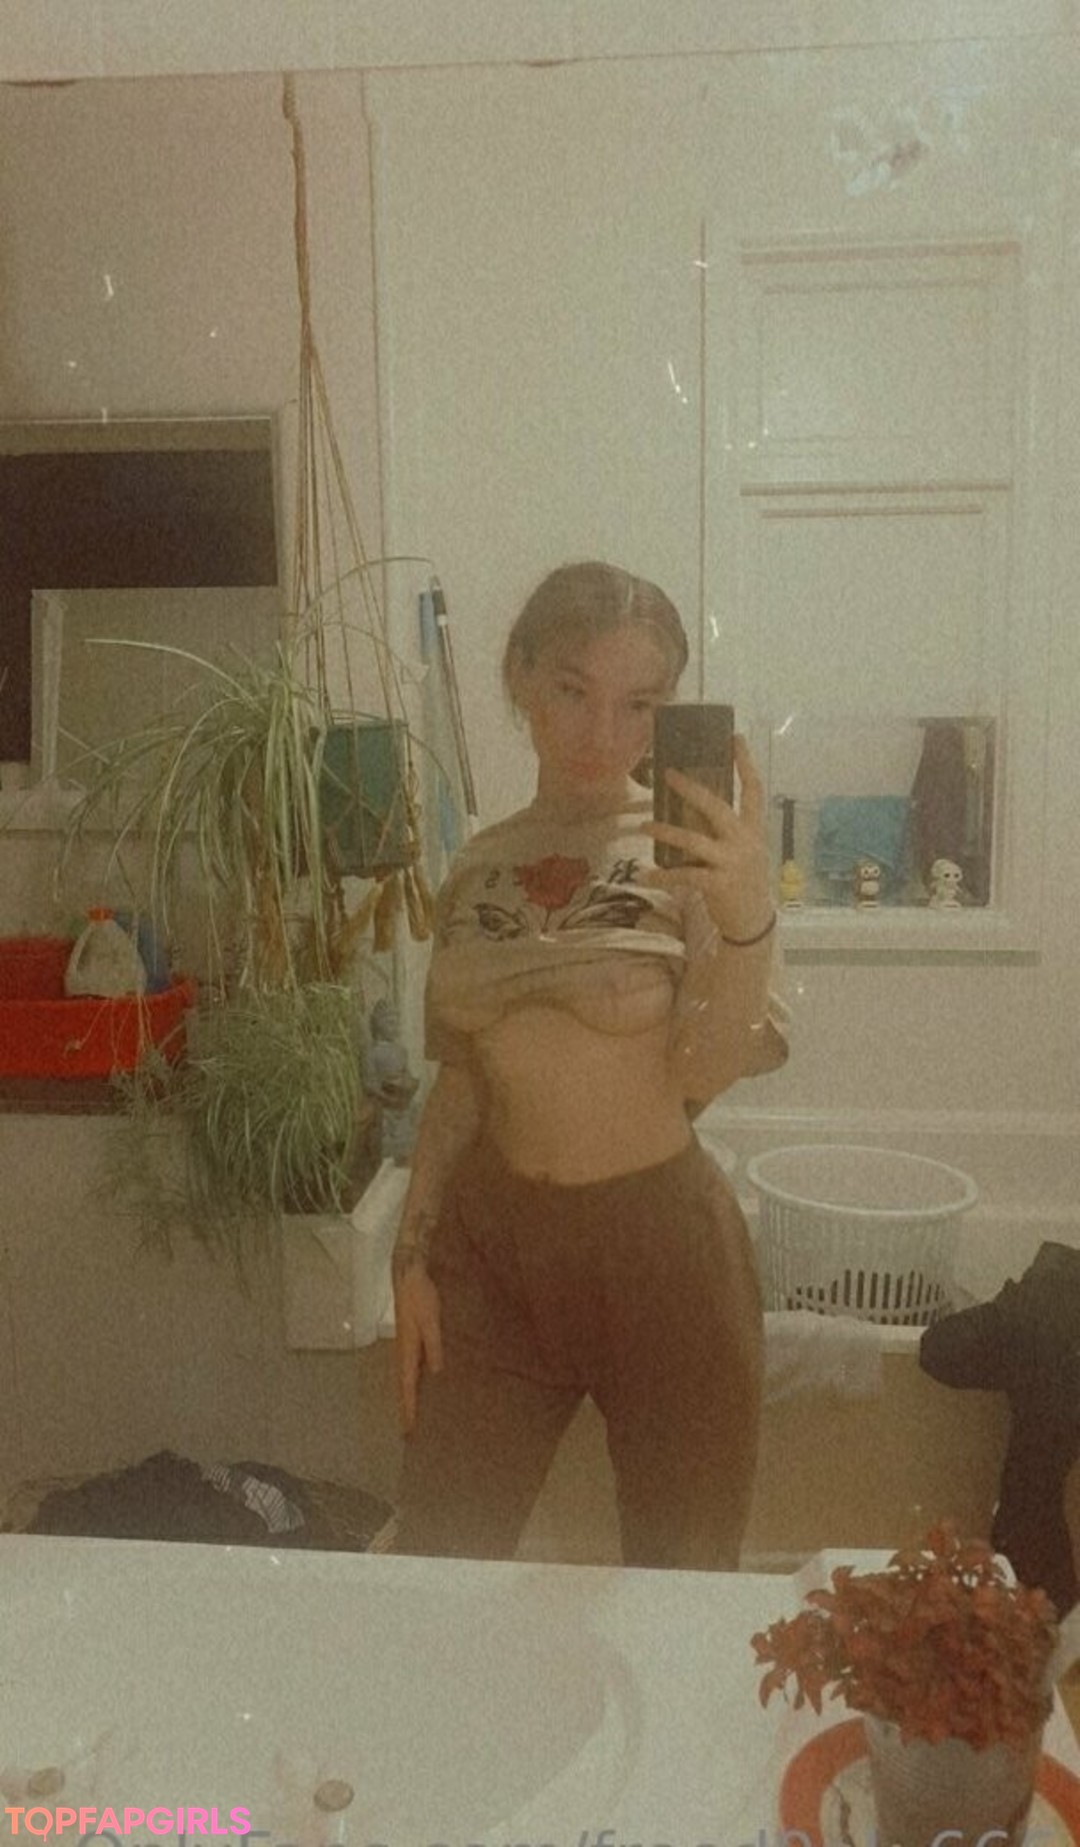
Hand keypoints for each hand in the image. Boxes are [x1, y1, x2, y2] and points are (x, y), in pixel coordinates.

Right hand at [393, 1257, 442, 1434]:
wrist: (409, 1273)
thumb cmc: (420, 1296)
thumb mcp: (431, 1320)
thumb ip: (434, 1346)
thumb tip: (438, 1373)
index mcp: (406, 1351)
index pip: (407, 1387)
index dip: (409, 1409)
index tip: (408, 1430)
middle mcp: (403, 1352)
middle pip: (404, 1387)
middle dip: (406, 1409)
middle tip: (408, 1432)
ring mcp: (406, 1345)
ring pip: (407, 1378)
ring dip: (410, 1396)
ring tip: (414, 1415)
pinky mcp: (412, 1338)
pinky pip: (412, 1366)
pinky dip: (415, 1380)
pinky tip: (425, 1383)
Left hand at [645, 735, 773, 941]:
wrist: (753, 923)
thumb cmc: (743, 882)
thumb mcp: (744, 852)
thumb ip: (727, 831)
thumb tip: (696, 806)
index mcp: (753, 830)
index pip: (753, 789)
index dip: (744, 763)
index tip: (734, 737)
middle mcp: (745, 842)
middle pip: (717, 807)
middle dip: (691, 789)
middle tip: (668, 774)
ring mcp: (732, 863)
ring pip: (694, 840)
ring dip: (665, 831)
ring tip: (644, 825)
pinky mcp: (719, 885)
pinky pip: (684, 875)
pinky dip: (663, 875)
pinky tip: (646, 874)